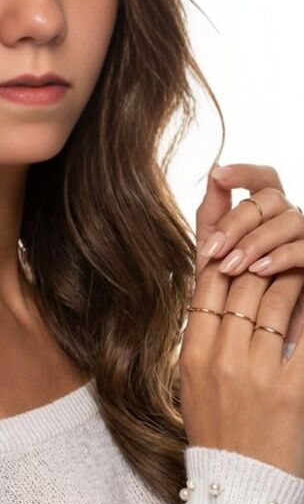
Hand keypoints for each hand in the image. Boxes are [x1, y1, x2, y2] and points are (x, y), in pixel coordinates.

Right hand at [179, 164, 303, 478]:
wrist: (238, 489)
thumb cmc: (218, 434)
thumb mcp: (194, 384)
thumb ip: (204, 339)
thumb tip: (221, 295)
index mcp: (193, 355)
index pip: (205, 286)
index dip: (223, 252)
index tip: (238, 232)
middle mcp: (221, 359)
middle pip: (241, 285)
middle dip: (261, 256)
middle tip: (279, 240)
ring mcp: (256, 374)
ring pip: (274, 300)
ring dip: (290, 273)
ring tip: (300, 261)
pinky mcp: (293, 390)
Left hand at [195, 162, 303, 350]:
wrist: (252, 333)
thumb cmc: (233, 291)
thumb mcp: (217, 252)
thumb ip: (214, 214)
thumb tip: (213, 170)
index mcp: (267, 213)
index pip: (263, 179)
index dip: (244, 171)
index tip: (217, 175)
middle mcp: (290, 220)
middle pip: (271, 198)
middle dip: (237, 221)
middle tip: (213, 250)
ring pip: (289, 220)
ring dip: (256, 242)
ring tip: (231, 266)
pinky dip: (280, 257)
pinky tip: (258, 270)